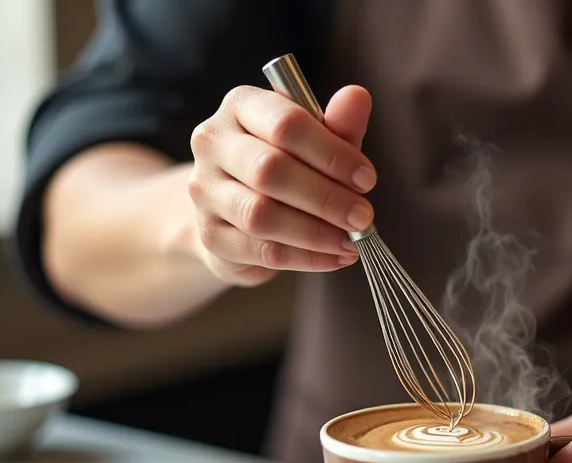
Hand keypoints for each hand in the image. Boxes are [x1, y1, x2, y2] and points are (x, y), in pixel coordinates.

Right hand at [185, 84, 375, 286]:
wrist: (238, 211)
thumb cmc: (286, 164)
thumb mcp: (316, 141)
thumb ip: (338, 124)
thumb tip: (358, 96)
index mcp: (241, 106)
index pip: (286, 124)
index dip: (332, 153)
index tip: (367, 179)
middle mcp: (213, 143)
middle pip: (270, 170)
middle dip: (326, 197)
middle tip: (363, 216)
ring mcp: (204, 190)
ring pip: (261, 214)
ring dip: (315, 232)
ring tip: (351, 241)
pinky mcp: (210, 235)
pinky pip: (261, 250)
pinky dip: (306, 257)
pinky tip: (335, 257)